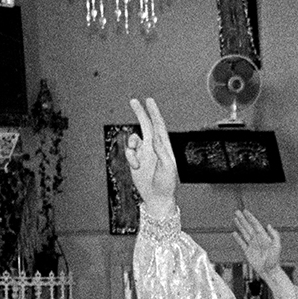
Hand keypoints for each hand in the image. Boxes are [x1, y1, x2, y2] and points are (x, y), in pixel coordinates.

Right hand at [125, 97, 179, 213]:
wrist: (158, 198)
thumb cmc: (167, 184)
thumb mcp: (168, 168)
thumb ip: (162, 152)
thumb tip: (155, 137)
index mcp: (165, 147)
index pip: (159, 126)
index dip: (154, 113)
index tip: (149, 101)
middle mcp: (154, 147)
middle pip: (146, 126)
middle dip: (140, 113)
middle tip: (133, 100)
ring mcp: (144, 153)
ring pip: (134, 139)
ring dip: (132, 143)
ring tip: (135, 156)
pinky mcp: (135, 161)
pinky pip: (129, 152)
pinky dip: (130, 157)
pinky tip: (136, 167)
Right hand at [232, 209, 282, 275]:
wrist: (269, 271)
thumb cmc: (274, 260)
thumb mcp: (277, 247)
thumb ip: (274, 235)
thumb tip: (268, 225)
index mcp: (264, 237)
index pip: (255, 225)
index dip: (250, 218)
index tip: (245, 211)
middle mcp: (257, 240)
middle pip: (248, 227)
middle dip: (243, 219)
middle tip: (237, 212)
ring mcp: (252, 245)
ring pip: (244, 233)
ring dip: (240, 226)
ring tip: (235, 218)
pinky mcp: (248, 252)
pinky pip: (242, 243)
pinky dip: (238, 238)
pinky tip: (234, 233)